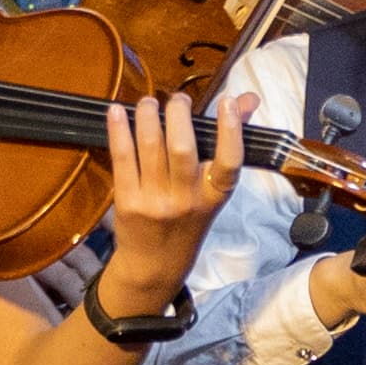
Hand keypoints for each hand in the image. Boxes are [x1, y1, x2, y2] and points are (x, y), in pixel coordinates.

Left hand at [95, 92, 236, 239]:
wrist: (155, 264)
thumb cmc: (189, 220)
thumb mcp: (214, 190)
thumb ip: (230, 142)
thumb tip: (248, 100)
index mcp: (214, 196)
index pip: (229, 162)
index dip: (231, 130)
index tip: (228, 101)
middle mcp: (186, 200)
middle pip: (182, 148)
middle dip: (178, 113)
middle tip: (178, 99)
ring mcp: (155, 201)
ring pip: (150, 147)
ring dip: (148, 115)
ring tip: (149, 102)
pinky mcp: (127, 201)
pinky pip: (122, 157)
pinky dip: (119, 130)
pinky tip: (117, 111)